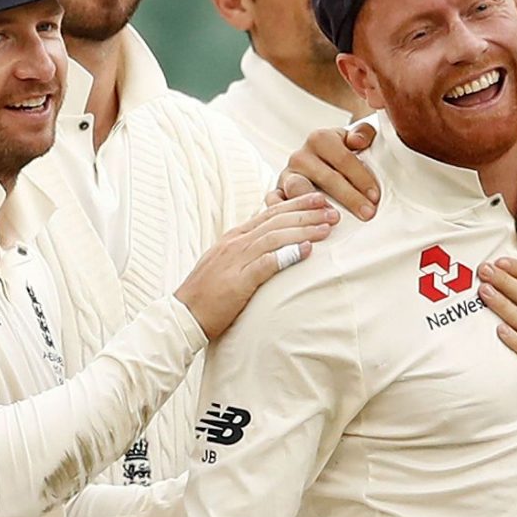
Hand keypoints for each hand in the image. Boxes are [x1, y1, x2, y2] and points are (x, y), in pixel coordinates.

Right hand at [173, 194, 338, 338]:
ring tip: (327, 228)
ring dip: (304, 230)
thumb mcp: (227, 263)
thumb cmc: (207, 293)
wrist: (182, 315)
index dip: (296, 205)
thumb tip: (272, 244)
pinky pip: (265, 264)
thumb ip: (248, 250)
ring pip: (275, 237)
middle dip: (307, 213)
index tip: (319, 200)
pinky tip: (307, 251)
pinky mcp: (237, 282)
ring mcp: (235, 261)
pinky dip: (287, 255)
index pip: (270, 214)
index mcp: (235, 237)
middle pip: (276, 221)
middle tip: (333, 210)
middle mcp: (236, 243)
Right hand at [279, 123, 378, 219]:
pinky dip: (291, 214)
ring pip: (299, 190)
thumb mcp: (355, 138)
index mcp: (320, 139)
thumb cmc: (342, 154)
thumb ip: (363, 133)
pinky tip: (308, 227)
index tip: (375, 196)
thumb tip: (357, 141)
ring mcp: (287, 175)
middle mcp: (300, 155)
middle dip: (350, 197)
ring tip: (334, 220)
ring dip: (317, 206)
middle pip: (326, 177)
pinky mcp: (278, 193)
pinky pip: (277, 204)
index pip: (344, 159)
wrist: (318, 162)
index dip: (362, 178)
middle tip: (367, 213)